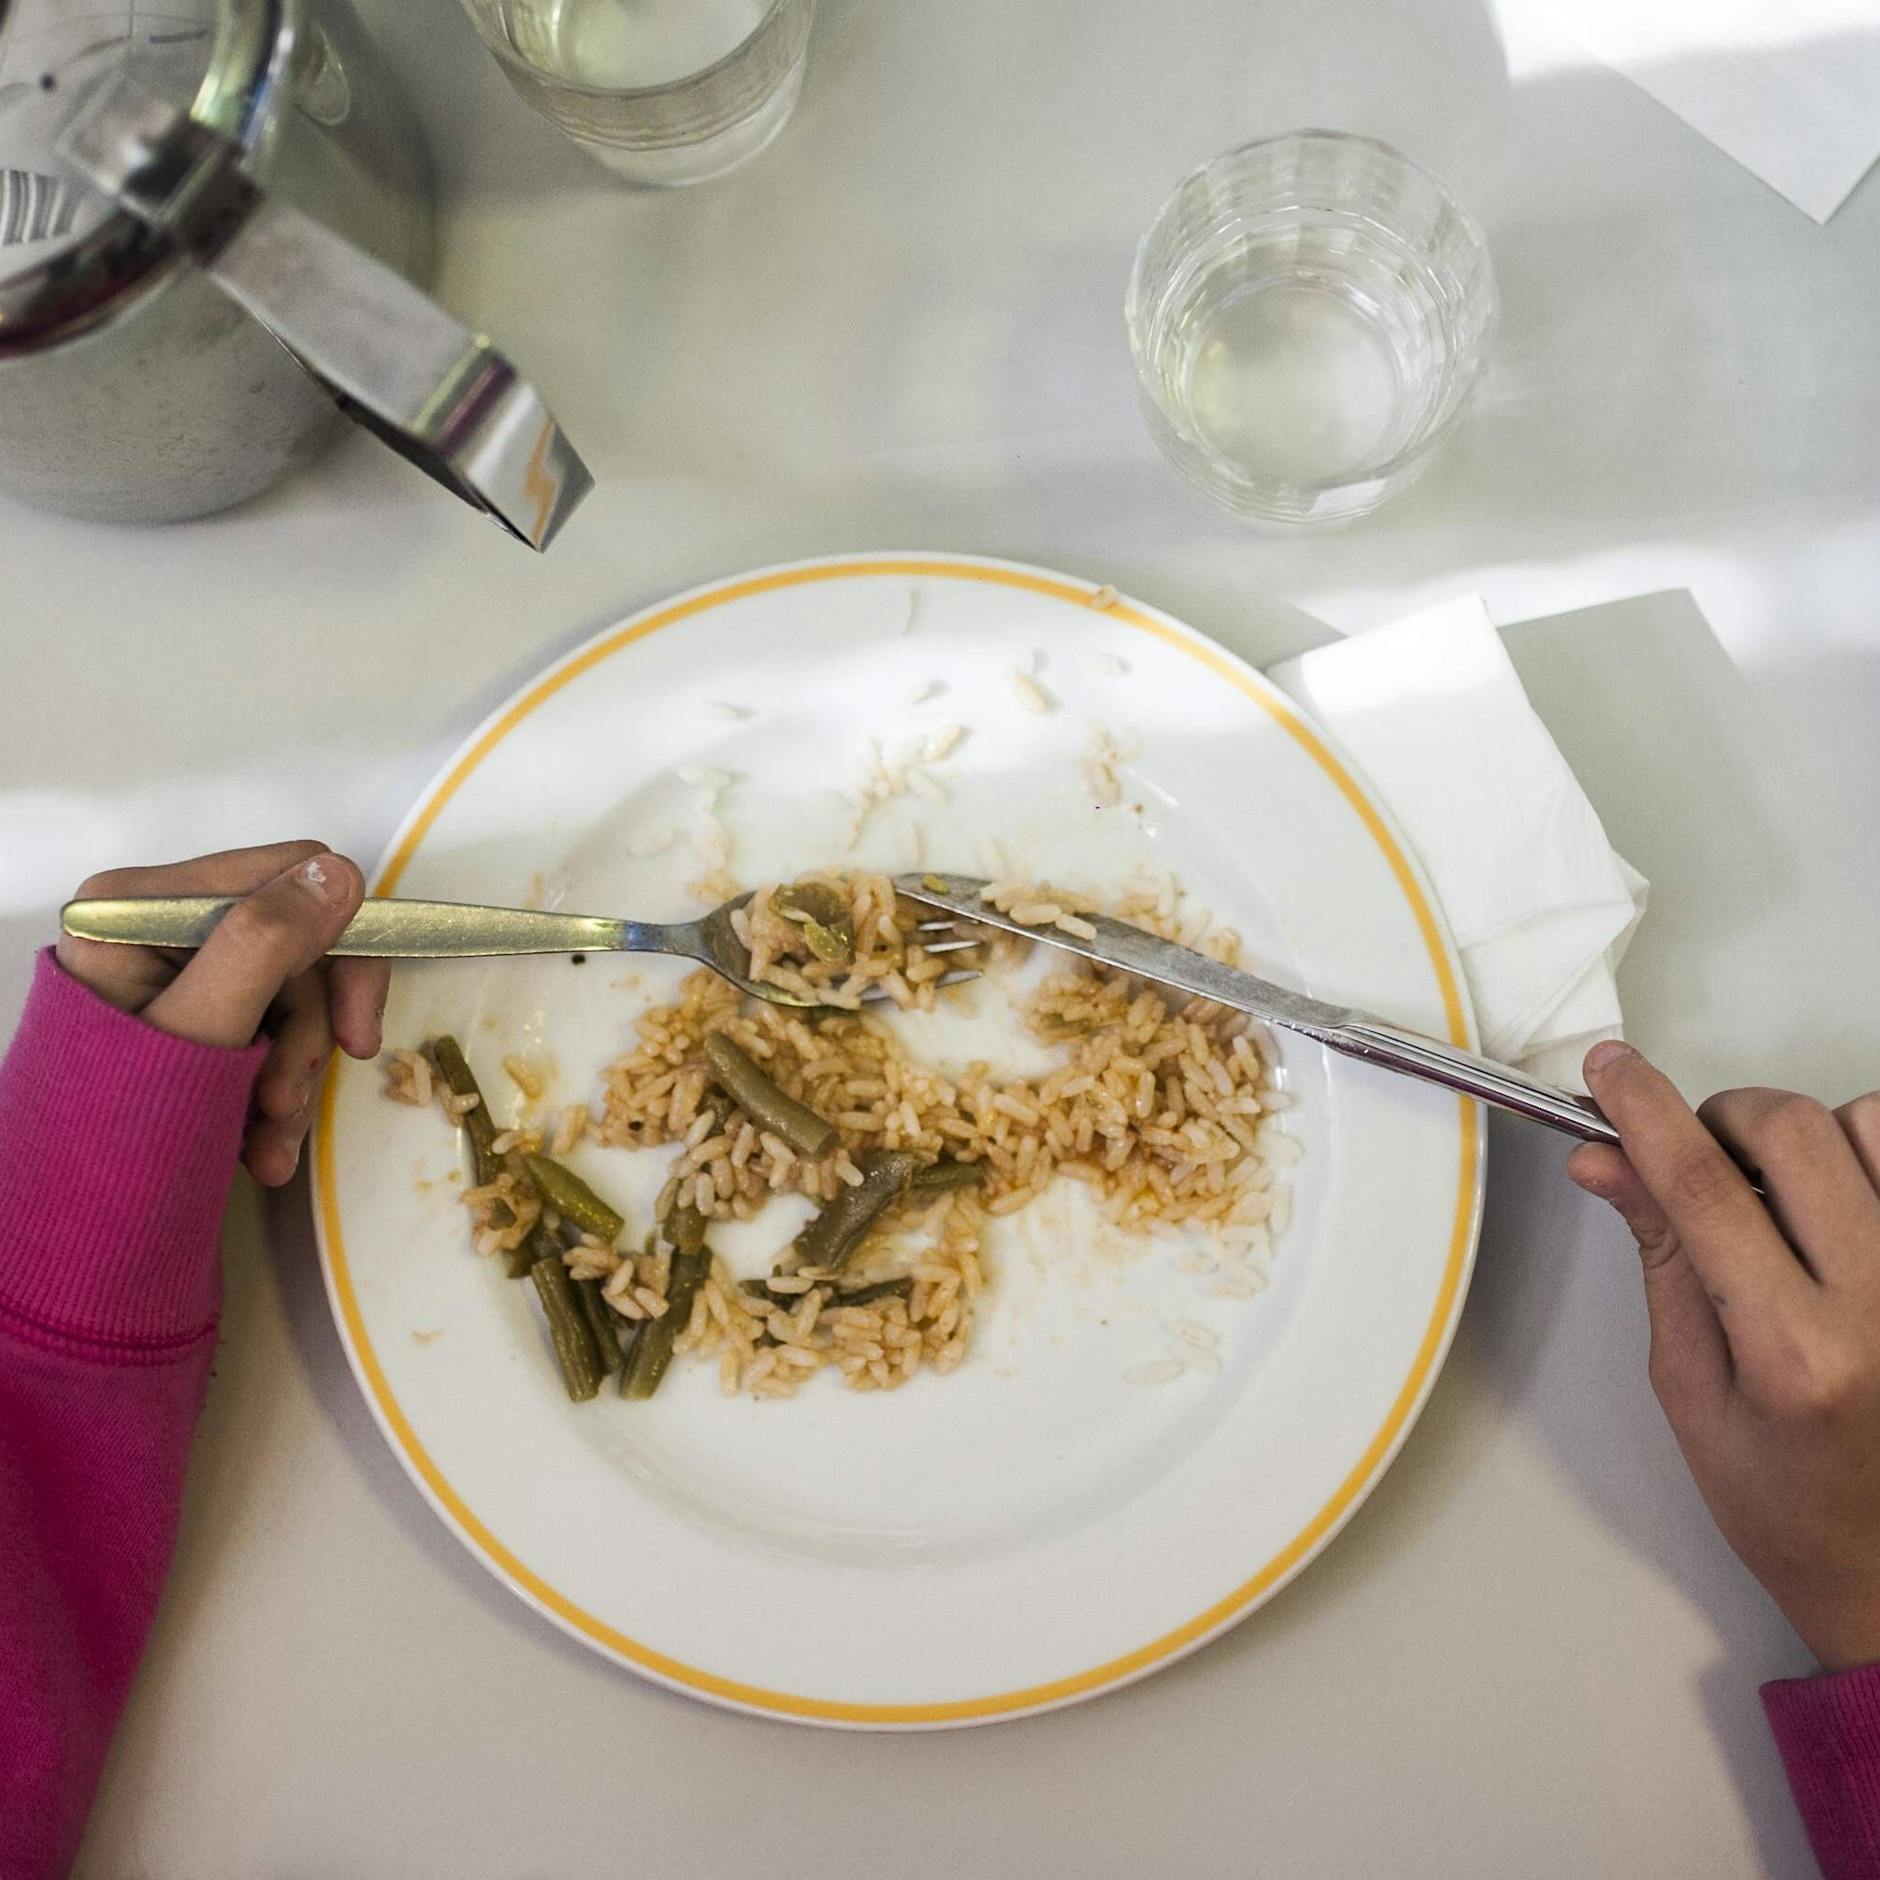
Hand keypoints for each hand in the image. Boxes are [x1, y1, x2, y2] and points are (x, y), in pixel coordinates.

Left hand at [58, 841, 389, 1187]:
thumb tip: (340, 875)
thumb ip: (263, 945)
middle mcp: (163, 925)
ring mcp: (184, 973)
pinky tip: (263, 1146)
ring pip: (296, 999)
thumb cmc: (114, 1124)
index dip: (342, 948)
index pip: (288, 877)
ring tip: (267, 1143)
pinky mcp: (202, 1016)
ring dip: (295, 1077)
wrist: (70, 1217)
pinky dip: (280, 1094)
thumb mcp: (198, 1030)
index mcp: (142, 905)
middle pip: (300, 946)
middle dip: (307, 1035)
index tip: (355, 1033)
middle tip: (291, 1103)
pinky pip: (275, 1034)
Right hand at [1568, 1041, 1879, 1671]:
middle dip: (1723, 1116)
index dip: (1644, 1110)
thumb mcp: (1691, 1389)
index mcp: (1793, 1353)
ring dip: (1808, 1135)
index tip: (1610, 1069)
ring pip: (1871, 1125)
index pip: (1701, 1188)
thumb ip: (1661, 1258)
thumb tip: (1609, 1159)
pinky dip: (1870, 1153)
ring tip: (1783, 1190)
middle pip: (1792, 1134)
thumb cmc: (1787, 1501)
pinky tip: (1843, 1204)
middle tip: (1697, 1152)